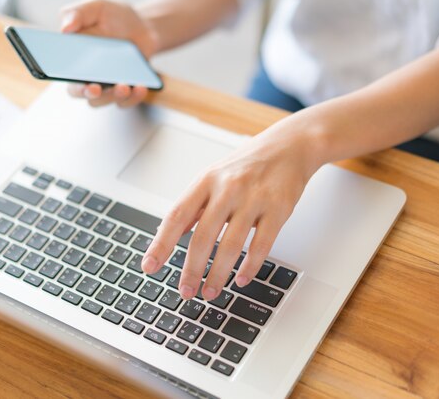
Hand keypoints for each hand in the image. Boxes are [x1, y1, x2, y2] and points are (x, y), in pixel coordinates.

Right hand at [60, 0, 158, 107]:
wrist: (142, 26)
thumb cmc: (113, 17)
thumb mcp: (96, 7)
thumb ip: (78, 13)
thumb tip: (65, 28)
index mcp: (73, 57)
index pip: (61, 71)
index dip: (60, 75)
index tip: (67, 73)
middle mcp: (86, 76)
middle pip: (80, 92)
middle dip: (86, 92)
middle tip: (95, 88)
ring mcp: (106, 86)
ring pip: (104, 100)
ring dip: (113, 96)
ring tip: (124, 86)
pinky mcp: (126, 92)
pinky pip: (127, 101)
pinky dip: (134, 97)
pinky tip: (140, 87)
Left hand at [141, 119, 322, 300]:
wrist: (288, 146)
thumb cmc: (247, 165)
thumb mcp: (212, 177)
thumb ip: (192, 206)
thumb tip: (167, 232)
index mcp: (205, 181)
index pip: (176, 216)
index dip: (160, 244)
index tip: (150, 266)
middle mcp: (227, 188)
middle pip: (202, 236)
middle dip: (192, 269)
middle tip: (185, 291)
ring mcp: (254, 198)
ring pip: (231, 245)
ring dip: (218, 274)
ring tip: (210, 292)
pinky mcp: (278, 209)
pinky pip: (261, 244)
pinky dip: (250, 266)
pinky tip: (241, 279)